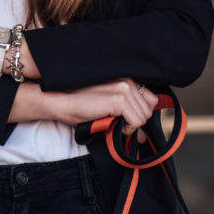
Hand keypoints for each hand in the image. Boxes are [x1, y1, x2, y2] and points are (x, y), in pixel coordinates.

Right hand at [11, 79, 157, 140]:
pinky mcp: (118, 100)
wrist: (61, 101)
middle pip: (149, 109)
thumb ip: (128, 112)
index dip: (142, 114)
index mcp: (126, 78)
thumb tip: (144, 136)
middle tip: (121, 126)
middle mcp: (128, 81)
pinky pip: (137, 122)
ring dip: (131, 126)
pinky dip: (128, 129)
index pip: (151, 99)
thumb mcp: (108, 104)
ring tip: (115, 124)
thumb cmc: (81, 104)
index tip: (131, 124)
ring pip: (144, 117)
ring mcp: (124, 89)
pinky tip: (114, 125)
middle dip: (137, 122)